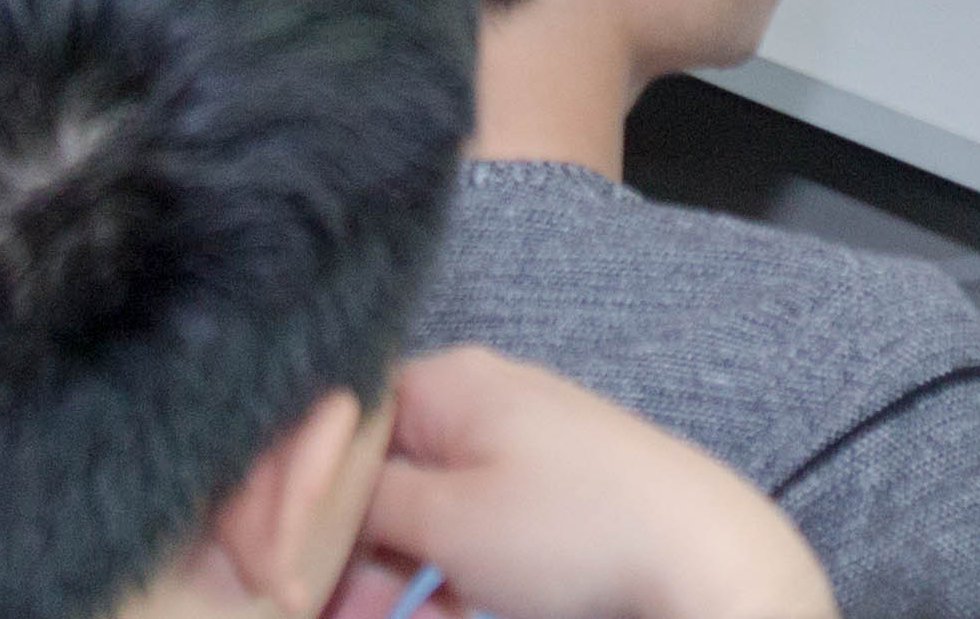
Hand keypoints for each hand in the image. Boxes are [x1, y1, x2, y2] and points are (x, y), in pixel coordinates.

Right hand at [329, 346, 830, 618]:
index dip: (296, 494)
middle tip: (307, 611)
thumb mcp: (447, 521)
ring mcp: (517, 455)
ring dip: (383, 579)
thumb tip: (311, 509)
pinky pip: (470, 541)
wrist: (706, 561)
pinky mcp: (549, 508)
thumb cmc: (576, 528)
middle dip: (337, 551)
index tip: (273, 563)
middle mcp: (478, 404)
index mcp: (445, 383)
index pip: (337, 423)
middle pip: (374, 474)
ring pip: (419, 518)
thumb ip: (364, 507)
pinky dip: (441, 584)